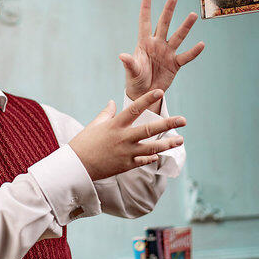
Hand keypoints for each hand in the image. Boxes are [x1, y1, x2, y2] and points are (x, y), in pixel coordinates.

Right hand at [68, 89, 186, 180]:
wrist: (76, 166)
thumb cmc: (83, 143)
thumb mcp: (94, 125)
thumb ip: (106, 113)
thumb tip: (113, 102)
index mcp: (115, 125)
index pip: (134, 109)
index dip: (147, 99)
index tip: (160, 91)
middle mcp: (122, 138)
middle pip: (149, 129)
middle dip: (167, 124)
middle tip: (183, 120)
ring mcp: (125, 153)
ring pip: (151, 147)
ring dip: (167, 144)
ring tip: (180, 140)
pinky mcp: (125, 165)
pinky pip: (142, 160)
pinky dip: (152, 157)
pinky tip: (160, 154)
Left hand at [121, 0, 204, 100]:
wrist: (144, 93)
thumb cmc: (135, 80)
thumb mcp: (132, 71)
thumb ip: (130, 63)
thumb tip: (122, 55)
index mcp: (144, 43)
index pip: (145, 23)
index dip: (146, 10)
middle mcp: (157, 45)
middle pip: (163, 25)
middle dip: (168, 11)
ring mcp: (167, 53)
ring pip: (178, 37)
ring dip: (185, 27)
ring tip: (192, 15)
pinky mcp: (175, 64)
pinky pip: (186, 57)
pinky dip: (193, 52)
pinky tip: (201, 44)